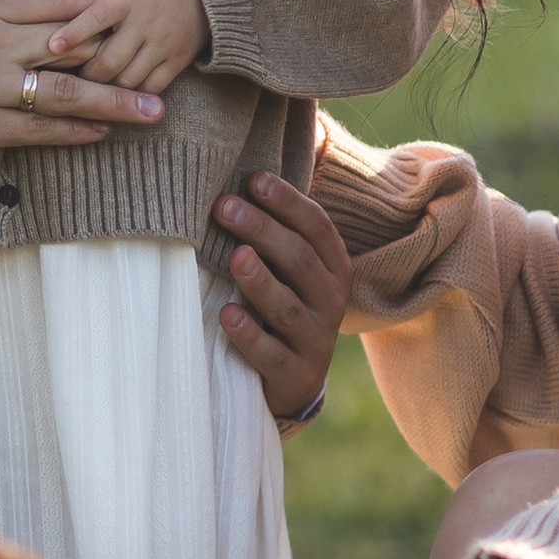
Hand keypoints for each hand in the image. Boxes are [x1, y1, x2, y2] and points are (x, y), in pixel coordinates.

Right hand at [0, 0, 169, 174]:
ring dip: (115, 103)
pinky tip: (102, 134)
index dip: (95, 10)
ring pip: (65, 92)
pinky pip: (39, 130)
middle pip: (71, 47)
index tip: (127, 16)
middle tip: (162, 67)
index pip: (52, 3)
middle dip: (120, 57)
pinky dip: (75, 132)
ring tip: (152, 112)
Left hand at [44, 0, 210, 93]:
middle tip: (70, 79)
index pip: (97, 17)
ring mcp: (164, 44)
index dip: (74, 33)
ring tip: (92, 88)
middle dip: (86, 74)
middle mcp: (145, 22)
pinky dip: (133, 95)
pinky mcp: (178, 61)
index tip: (53, 46)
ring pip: (128, 80)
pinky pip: (152, 88)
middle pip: (110, 60)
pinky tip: (120, 93)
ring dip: (106, 89)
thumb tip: (63, 4)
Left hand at [210, 173, 350, 424]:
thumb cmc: (283, 307)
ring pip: (288, 307)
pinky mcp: (294, 375)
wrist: (294, 382)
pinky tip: (226, 314)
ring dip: (260, 280)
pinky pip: (272, 354)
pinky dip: (249, 334)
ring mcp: (314, 340)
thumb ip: (277, 235)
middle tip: (224, 206)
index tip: (254, 179)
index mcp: (334, 269)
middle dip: (264, 230)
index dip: (289, 202)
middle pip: (300, 260)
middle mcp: (330, 301)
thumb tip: (241, 176)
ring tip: (234, 255)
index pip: (318, 228)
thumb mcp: (291, 271)